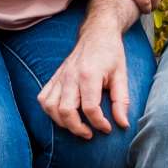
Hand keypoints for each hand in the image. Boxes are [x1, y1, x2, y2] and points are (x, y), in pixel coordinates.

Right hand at [38, 12, 132, 137]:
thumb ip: (121, 101)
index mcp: (89, 75)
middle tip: (90, 134)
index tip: (108, 128)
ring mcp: (60, 76)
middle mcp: (71, 76)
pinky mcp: (54, 77)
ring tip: (76, 127)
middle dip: (78, 128)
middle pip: (66, 110)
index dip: (99, 123)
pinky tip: (62, 115)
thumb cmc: (111, 54)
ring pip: (51, 107)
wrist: (97, 33)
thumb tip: (123, 124)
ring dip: (62, 122)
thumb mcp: (121, 75)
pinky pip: (43, 98)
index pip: (90, 108)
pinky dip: (49, 110)